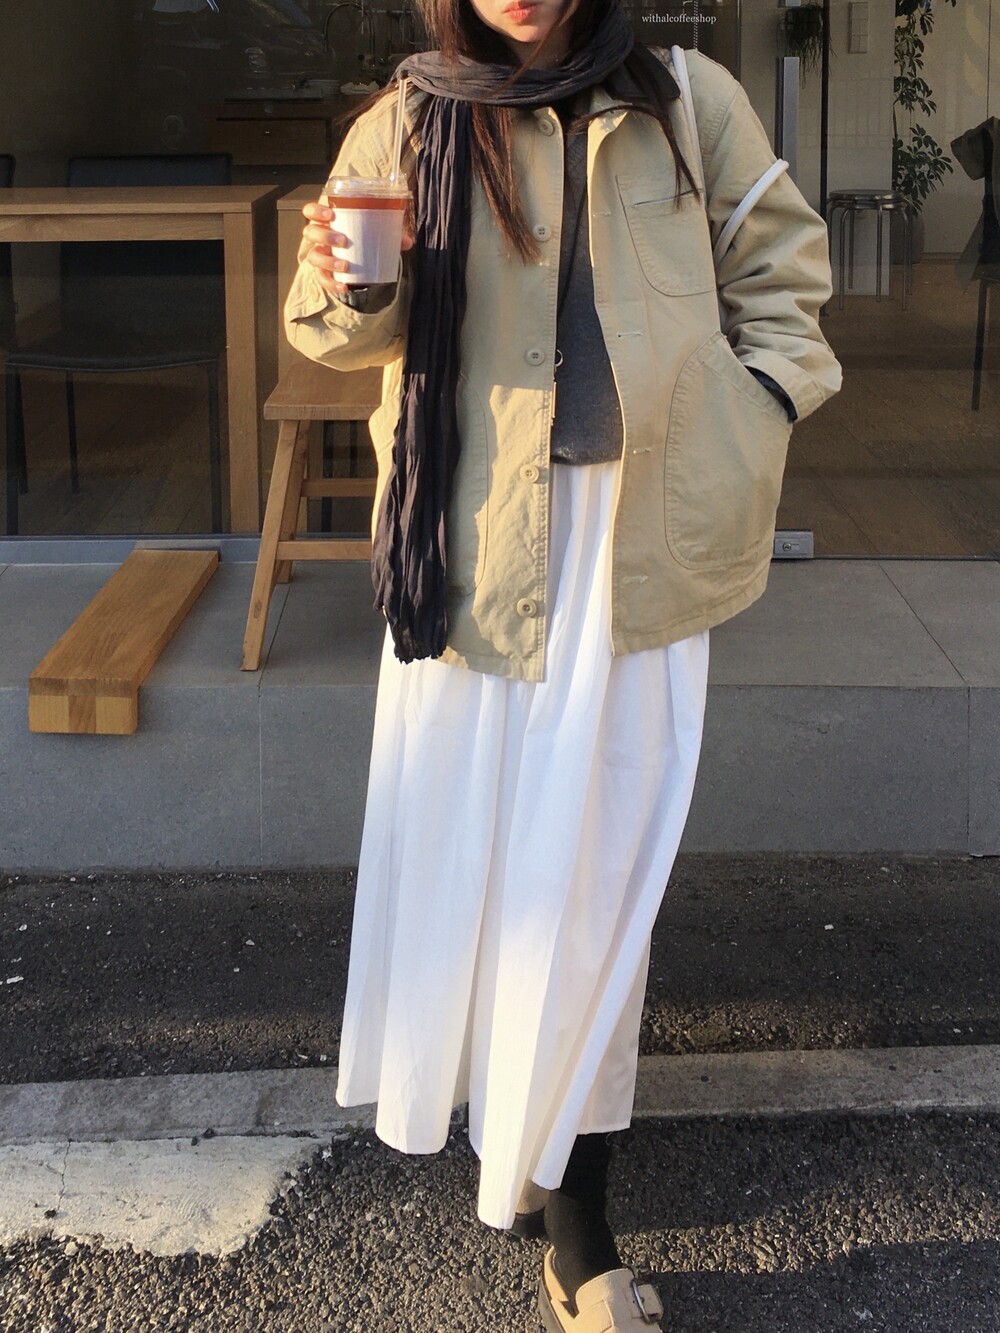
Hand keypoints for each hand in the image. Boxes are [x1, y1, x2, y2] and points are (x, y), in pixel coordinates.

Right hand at [300, 199, 414, 296]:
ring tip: (345, 265)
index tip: (331, 214)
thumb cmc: (361, 239)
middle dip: (325, 236)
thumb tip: (407, 242)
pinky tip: (343, 286)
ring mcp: (319, 255)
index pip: (311, 211)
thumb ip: (390, 234)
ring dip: (327, 260)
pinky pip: (322, 279)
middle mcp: (319, 237)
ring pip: (312, 256)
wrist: (358, 259)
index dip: (316, 211)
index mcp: (327, 221)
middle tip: (343, 241)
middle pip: (310, 232)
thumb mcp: (374, 233)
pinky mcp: (323, 273)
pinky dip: (332, 284)